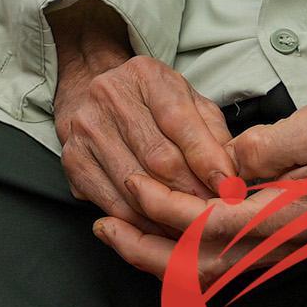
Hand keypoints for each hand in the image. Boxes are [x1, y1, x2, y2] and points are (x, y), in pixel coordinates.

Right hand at [48, 0, 237, 273]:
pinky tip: (162, 231)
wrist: (89, 91)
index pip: (179, 121)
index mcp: (145, 75)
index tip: (230, 187)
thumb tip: (234, 174)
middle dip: (193, 193)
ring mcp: (86, 128)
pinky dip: (141, 225)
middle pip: (157, 158)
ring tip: (197, 231)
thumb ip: (213, 132)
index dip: (207, 158)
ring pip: (135, 186)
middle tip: (219, 218)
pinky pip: (112, 203)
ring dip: (169, 216)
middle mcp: (108, 96)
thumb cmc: (151, 102)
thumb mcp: (188, 101)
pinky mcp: (72, 159)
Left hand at [108, 97, 306, 276]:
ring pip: (204, 274)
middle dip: (144, 249)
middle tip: (102, 226)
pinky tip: (151, 238)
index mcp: (285, 217)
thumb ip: (267, 147)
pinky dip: (177, 259)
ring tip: (114, 233)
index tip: (131, 182)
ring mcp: (276, 253)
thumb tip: (226, 161)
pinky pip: (217, 266)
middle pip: (197, 266)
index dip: (163, 207)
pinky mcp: (272, 248)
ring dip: (155, 259)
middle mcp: (279, 246)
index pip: (208, 225)